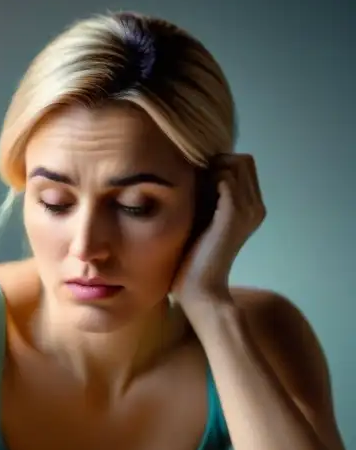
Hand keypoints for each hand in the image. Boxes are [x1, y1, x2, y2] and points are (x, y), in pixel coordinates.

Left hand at [172, 154, 265, 310]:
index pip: (244, 164)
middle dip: (216, 164)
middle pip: (243, 160)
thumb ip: (206, 197)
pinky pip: (226, 179)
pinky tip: (195, 200)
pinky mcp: (234, 216)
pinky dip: (208, 180)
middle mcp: (256, 207)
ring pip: (236, 165)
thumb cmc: (193, 257)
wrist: (200, 288)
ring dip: (211, 172)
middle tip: (196, 187)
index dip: (219, 165)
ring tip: (195, 195)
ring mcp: (248, 210)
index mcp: (251, 208)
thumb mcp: (202, 220)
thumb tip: (195, 170)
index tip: (198, 183)